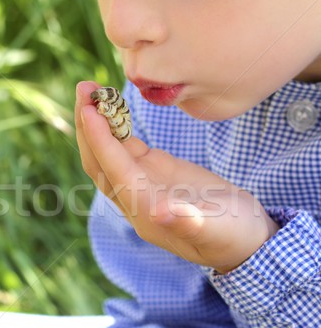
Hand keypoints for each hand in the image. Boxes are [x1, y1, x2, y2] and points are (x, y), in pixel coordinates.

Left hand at [76, 81, 278, 272]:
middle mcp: (136, 198)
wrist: (244, 238)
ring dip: (97, 122)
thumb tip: (159, 213)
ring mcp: (143, 183)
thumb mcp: (218, 231)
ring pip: (109, 152)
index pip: (115, 172)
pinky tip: (111, 103)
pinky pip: (127, 146)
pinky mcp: (155, 170)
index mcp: (146, 213)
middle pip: (100, 162)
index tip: (90, 110)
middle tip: (83, 89)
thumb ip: (190, 223)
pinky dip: (116, 125)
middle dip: (88, 127)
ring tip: (90, 89)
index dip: (101, 142)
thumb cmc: (233, 237)